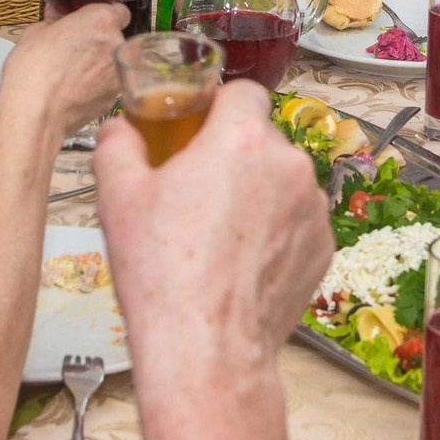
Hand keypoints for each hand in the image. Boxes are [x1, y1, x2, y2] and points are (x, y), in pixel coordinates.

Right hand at [0, 0, 127, 135]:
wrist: (35, 115)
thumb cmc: (32, 72)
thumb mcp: (35, 33)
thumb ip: (54, 21)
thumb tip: (57, 17)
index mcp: (100, 21)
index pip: (118, 10)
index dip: (103, 16)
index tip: (89, 21)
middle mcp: (116, 45)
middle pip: (115, 37)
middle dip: (99, 41)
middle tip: (74, 46)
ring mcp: (117, 74)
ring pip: (112, 63)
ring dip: (98, 64)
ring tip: (70, 71)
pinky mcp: (113, 98)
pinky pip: (106, 84)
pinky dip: (95, 85)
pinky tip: (72, 89)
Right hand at [95, 82, 332, 384]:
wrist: (205, 347)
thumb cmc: (162, 274)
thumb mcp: (117, 197)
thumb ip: (117, 145)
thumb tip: (118, 130)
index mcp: (240, 140)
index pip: (242, 92)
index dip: (217, 107)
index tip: (197, 128)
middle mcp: (288, 165)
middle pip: (260, 139)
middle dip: (232, 157)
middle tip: (196, 191)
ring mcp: (312, 208)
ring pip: (282, 181)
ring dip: (257, 194)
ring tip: (217, 234)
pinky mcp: (323, 247)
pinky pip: (298, 221)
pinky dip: (275, 231)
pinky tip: (240, 260)